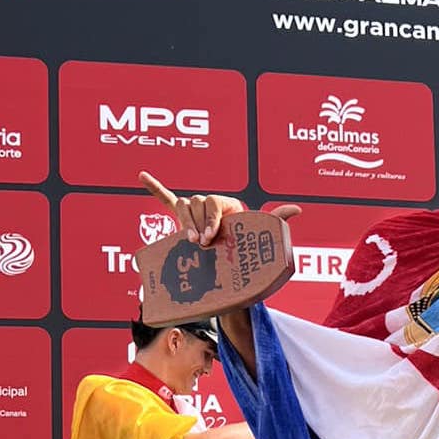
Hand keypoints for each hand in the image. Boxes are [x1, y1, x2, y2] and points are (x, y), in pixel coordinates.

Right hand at [139, 171, 300, 245]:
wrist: (232, 262)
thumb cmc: (246, 246)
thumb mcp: (260, 233)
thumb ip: (276, 219)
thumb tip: (298, 210)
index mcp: (227, 203)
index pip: (213, 202)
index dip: (210, 219)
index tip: (210, 238)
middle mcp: (209, 203)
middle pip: (196, 202)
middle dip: (197, 223)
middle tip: (201, 244)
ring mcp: (195, 210)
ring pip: (183, 206)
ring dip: (184, 221)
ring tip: (189, 239)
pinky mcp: (181, 218)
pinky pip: (166, 199)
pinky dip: (155, 188)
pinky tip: (141, 175)